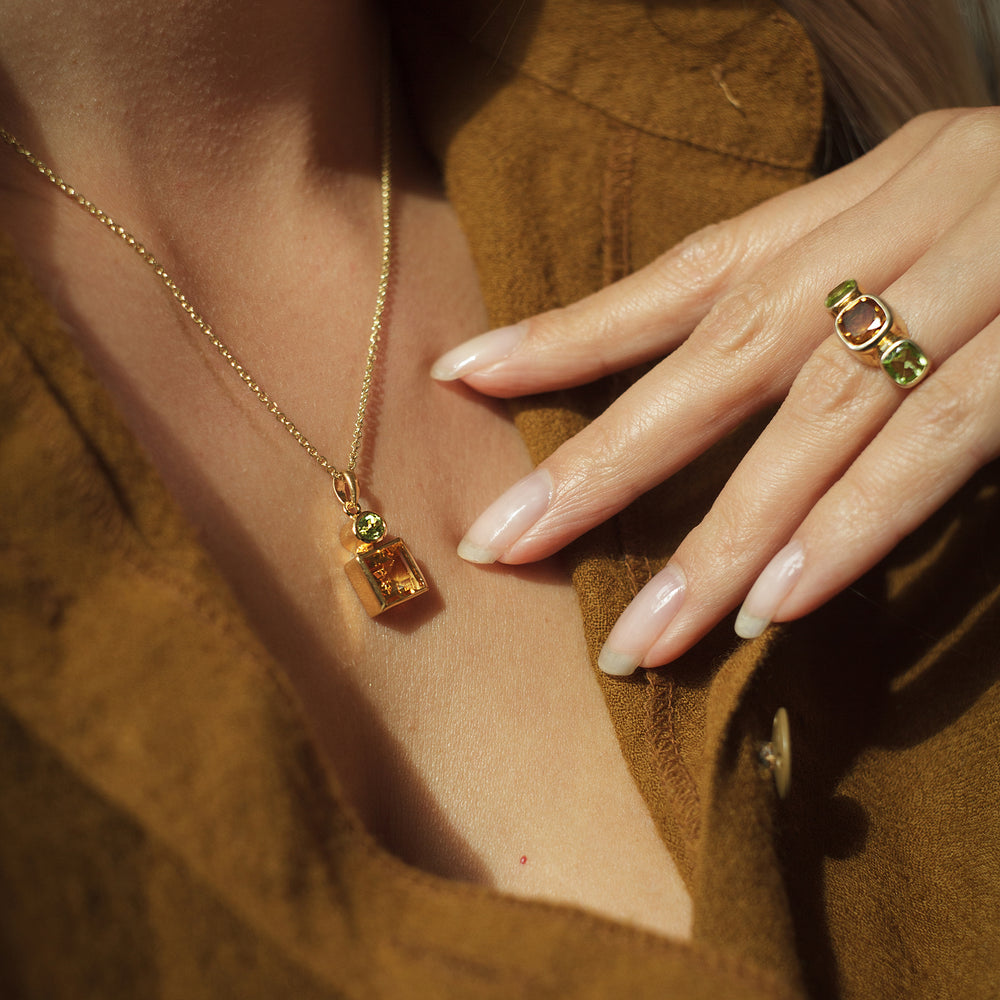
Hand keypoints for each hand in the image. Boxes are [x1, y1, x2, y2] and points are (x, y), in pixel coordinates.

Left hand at [431, 108, 999, 673]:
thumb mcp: (917, 230)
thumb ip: (827, 301)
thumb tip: (722, 400)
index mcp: (852, 205)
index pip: (679, 276)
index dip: (567, 330)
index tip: (465, 376)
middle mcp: (899, 232)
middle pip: (717, 358)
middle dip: (602, 459)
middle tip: (502, 543)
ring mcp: (981, 284)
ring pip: (817, 423)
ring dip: (720, 539)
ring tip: (639, 638)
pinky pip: (940, 445)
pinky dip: (856, 529)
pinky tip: (776, 607)